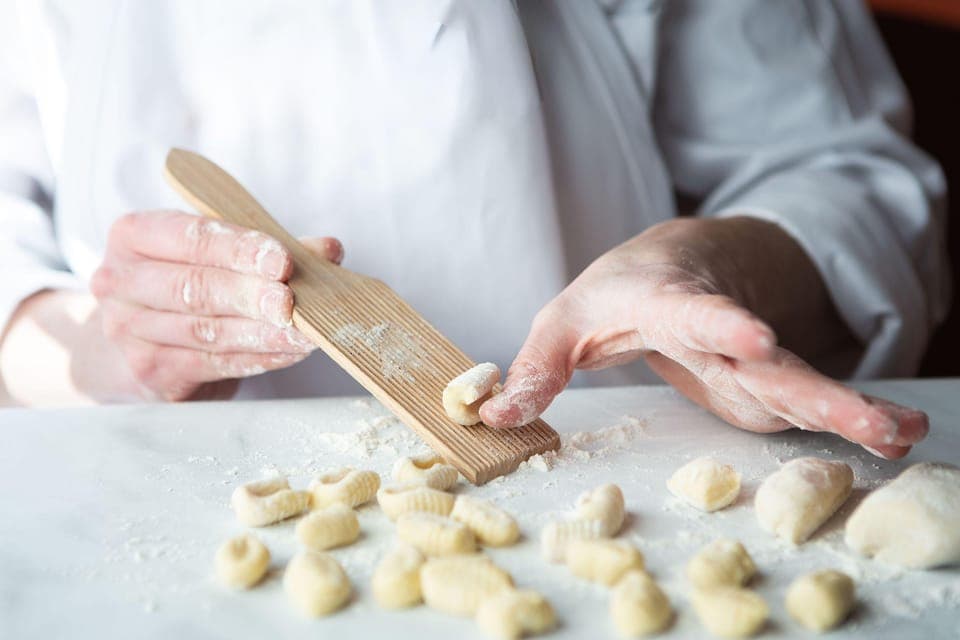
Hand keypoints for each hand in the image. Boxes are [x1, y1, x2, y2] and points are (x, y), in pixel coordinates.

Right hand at [90, 210, 341, 400]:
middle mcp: (120, 280)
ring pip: (205, 331)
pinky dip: (257, 358)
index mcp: (135, 235)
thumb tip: (328, 249)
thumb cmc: (186, 282)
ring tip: (303, 332)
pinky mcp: (149, 370)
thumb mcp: (218, 255)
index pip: (190, 237)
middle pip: (194, 288)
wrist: (137, 341)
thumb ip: (271, 249)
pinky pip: (212, 364)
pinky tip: (288, 352)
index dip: (239, 249)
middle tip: (291, 302)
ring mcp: (128, 330)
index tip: (282, 260)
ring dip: (262, 333)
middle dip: (251, 296)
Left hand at [480, 217, 927, 458]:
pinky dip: (846, 419)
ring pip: (800, 384)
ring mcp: (748, 357)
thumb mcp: (563, 318)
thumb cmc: (616, 288)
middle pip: (769, 360)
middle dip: (819, 393)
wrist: (675, 263)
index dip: (723, 324)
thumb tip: (492, 416)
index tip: (754, 337)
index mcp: (667, 299)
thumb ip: (534, 367)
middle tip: (872, 421)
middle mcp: (721, 328)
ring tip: (903, 431)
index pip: (694, 310)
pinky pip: (801, 403)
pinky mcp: (760, 382)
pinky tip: (896, 434)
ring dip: (850, 411)